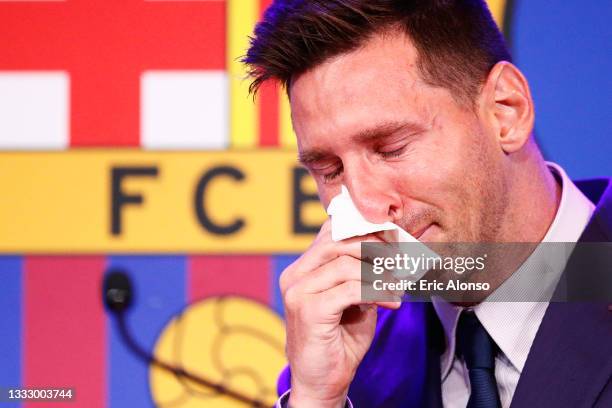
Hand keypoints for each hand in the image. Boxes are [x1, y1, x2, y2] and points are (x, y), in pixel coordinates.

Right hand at [280, 219, 400, 407]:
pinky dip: (378, 293)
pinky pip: (352, 289)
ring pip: (346, 264)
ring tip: (397, 287)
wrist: (322, 383)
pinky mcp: (309, 310)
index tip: (393, 240)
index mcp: (301, 269)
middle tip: (400, 261)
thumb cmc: (339, 340)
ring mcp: (298, 292)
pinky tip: (392, 303)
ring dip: (379, 275)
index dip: (363, 230)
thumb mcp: (353, 299)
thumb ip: (360, 274)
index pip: (330, 233)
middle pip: (337, 242)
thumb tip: (388, 249)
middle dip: (374, 248)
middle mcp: (295, 276)